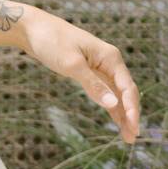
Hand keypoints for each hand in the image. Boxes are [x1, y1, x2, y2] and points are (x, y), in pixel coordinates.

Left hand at [21, 8, 141, 144]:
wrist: (34, 29)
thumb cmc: (52, 42)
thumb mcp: (72, 65)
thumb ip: (93, 85)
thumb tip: (112, 104)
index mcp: (110, 58)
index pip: (127, 87)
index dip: (132, 109)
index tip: (133, 127)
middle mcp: (110, 62)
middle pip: (126, 92)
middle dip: (130, 115)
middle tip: (132, 139)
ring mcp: (101, 67)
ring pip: (117, 94)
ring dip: (123, 114)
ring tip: (127, 137)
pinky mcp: (90, 72)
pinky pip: (106, 92)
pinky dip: (111, 107)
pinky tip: (116, 121)